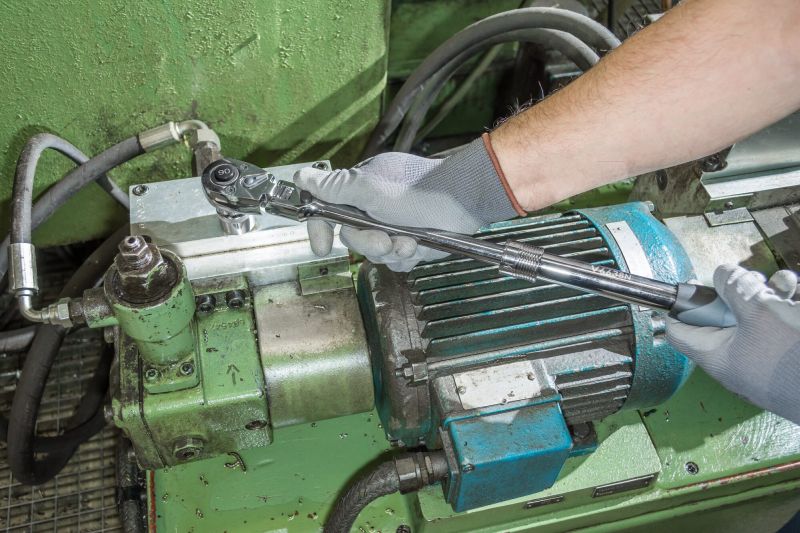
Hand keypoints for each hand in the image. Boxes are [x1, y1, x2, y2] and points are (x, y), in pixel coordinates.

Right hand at [293, 137, 520, 270]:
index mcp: (359, 189)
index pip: (327, 209)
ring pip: (375, 252)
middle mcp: (374, 207)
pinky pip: (396, 260)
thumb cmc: (418, 191)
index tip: (321, 247)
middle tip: (385, 239)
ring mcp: (393, 225)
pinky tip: (419, 246)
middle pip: (352, 237)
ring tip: (410, 242)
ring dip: (391, 250)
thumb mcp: (369, 188)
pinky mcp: (412, 241)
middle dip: (368, 242)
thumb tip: (301, 178)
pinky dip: (407, 256)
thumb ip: (333, 188)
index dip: (320, 228)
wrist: (463, 203)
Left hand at [667, 265, 799, 423]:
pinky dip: (786, 311)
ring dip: (770, 298)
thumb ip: (735, 288)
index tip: (693, 286)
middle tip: (757, 283)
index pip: (679, 330)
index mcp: (715, 355)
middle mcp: (734, 361)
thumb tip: (722, 274)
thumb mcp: (760, 313)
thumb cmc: (794, 361)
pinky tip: (797, 299)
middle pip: (722, 316)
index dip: (681, 304)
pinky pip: (778, 330)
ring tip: (787, 287)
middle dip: (740, 293)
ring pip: (755, 319)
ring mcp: (761, 362)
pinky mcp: (784, 360)